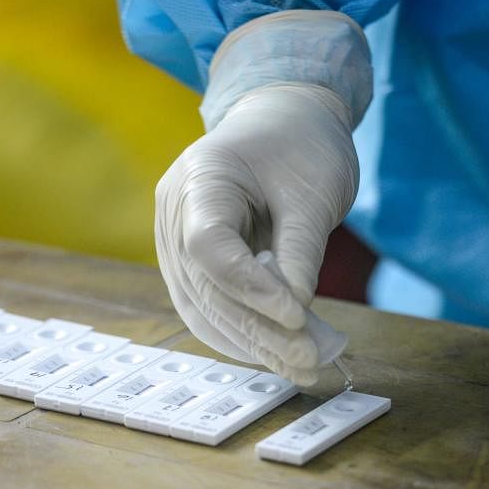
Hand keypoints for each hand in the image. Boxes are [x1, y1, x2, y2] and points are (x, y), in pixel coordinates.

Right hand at [154, 81, 359, 385]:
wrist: (284, 122)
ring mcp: (175, 239)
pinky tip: (278, 357)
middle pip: (207, 285)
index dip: (249, 286)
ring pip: (205, 305)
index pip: (209, 245)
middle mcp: (175, 211)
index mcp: (200, 177)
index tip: (297, 314)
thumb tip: (294, 314)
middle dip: (259, 328)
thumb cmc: (302, 146)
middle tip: (310, 359)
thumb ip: (300, 250)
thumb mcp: (314, 192)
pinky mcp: (191, 263)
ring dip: (253, 342)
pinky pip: (209, 307)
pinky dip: (242, 334)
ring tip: (303, 367)